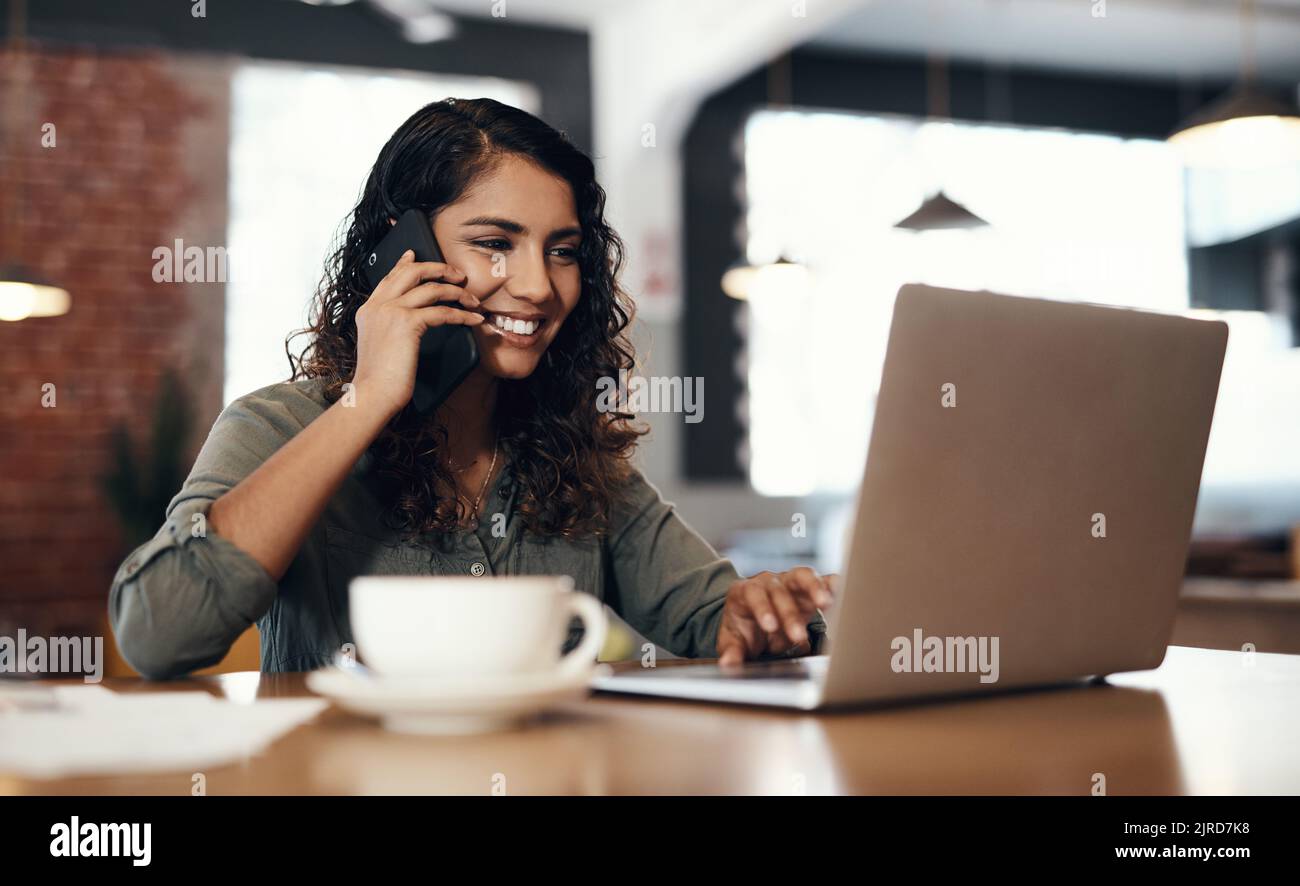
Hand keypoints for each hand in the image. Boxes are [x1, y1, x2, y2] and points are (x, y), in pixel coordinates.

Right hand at [351, 249, 483, 417]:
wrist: (372, 394)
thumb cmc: (380, 379)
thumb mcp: (379, 345)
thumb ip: (388, 327)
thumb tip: (411, 322)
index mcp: (369, 309)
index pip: (389, 277)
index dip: (404, 263)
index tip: (415, 254)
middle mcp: (378, 306)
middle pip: (411, 272)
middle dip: (439, 268)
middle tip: (458, 275)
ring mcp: (391, 311)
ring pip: (432, 288)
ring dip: (458, 292)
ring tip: (474, 300)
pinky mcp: (407, 323)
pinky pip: (443, 311)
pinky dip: (463, 315)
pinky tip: (474, 319)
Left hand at [716, 568, 837, 665]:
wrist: (756, 620)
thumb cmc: (744, 628)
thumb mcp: (733, 640)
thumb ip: (732, 651)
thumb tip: (728, 665)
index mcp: (746, 591)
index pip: (754, 594)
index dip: (763, 608)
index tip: (770, 626)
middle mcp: (770, 582)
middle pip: (780, 591)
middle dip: (790, 614)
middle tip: (798, 636)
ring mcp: (791, 582)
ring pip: (803, 576)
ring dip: (814, 588)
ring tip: (826, 603)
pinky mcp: (811, 588)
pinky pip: (823, 581)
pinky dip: (833, 584)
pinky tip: (846, 590)